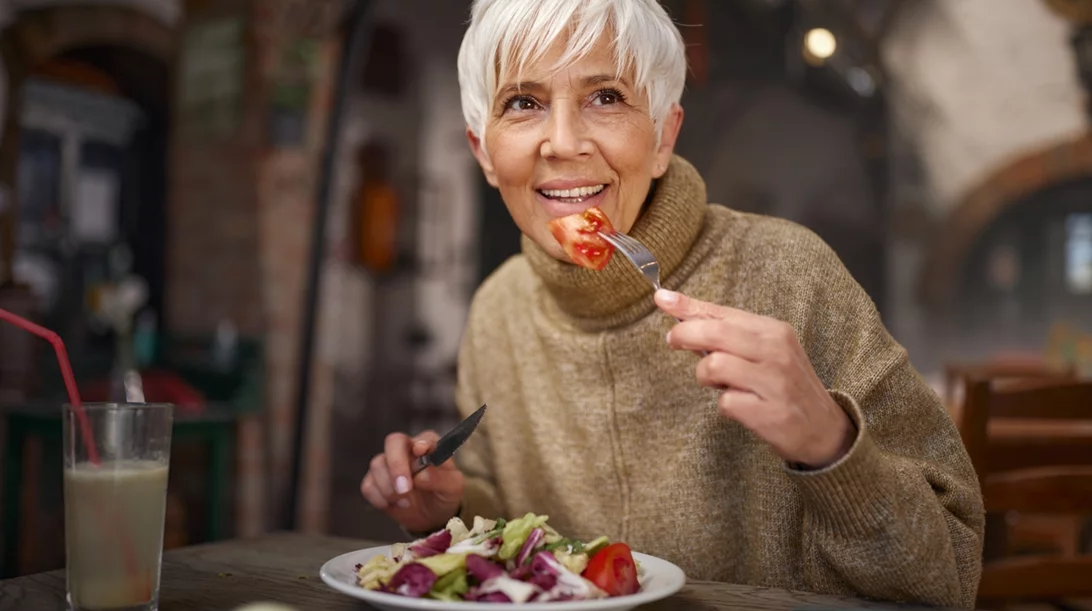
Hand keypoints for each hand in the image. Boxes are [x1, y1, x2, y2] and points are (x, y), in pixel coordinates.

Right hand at [361, 431, 464, 531]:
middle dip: (397, 465)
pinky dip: (379, 498)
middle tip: (404, 488)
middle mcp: (407, 450)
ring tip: (406, 503)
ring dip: (389, 488)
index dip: (420, 443)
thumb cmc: (443, 495)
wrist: (431, 516)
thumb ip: (440, 479)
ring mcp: (388, 464)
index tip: (420, 452)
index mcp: (429, 445)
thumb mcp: (452, 489)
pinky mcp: (375, 481)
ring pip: (377, 465)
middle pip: (393, 442)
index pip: (424, 437)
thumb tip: (422, 475)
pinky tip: (392, 505)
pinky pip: (368, 485)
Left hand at [654, 289, 854, 468]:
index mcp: (773, 330)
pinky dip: (725, 405)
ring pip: (715, 365)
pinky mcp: (769, 412)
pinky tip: (741, 406)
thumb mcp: (764, 351)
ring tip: (719, 384)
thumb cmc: (784, 385)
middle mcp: (775, 351)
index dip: (688, 306)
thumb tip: (682, 319)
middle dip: (685, 334)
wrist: (824, 429)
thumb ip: (727, 336)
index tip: (662, 298)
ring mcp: (774, 382)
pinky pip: (726, 402)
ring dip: (705, 376)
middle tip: (673, 342)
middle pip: (715, 333)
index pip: (722, 312)